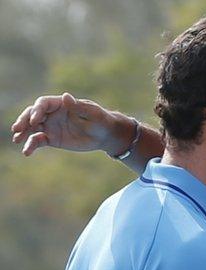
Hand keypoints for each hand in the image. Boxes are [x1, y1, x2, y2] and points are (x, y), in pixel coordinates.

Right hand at [11, 93, 129, 155]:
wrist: (105, 135)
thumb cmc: (101, 120)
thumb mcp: (93, 113)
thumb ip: (78, 106)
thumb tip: (65, 96)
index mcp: (61, 104)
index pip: (43, 104)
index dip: (37, 111)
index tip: (35, 121)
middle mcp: (52, 114)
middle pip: (32, 114)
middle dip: (23, 120)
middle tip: (17, 129)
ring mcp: (50, 126)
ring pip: (32, 128)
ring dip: (23, 133)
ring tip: (17, 140)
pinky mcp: (52, 139)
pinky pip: (38, 141)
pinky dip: (31, 145)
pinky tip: (26, 152)